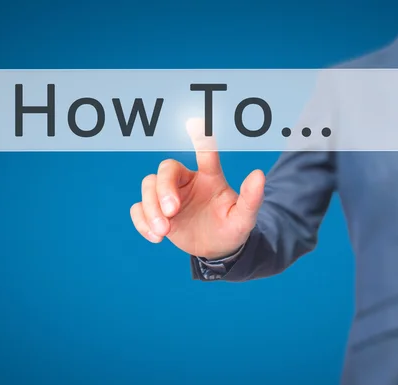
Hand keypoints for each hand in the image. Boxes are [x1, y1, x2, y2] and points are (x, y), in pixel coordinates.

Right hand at [130, 118, 264, 259]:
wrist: (217, 250)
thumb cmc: (231, 228)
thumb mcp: (244, 218)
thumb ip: (251, 198)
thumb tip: (259, 175)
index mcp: (209, 177)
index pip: (205, 153)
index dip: (200, 137)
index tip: (195, 121)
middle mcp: (186, 181)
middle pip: (166, 169)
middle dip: (164, 190)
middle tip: (172, 213)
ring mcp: (168, 196)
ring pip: (148, 186)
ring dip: (151, 209)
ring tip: (163, 232)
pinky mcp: (155, 212)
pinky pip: (138, 208)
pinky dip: (142, 221)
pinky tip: (156, 237)